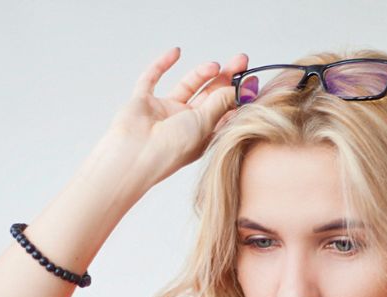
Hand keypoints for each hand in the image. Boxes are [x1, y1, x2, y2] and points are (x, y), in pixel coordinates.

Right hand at [101, 47, 248, 191]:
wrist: (135, 154)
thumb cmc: (172, 148)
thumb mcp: (205, 123)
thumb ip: (220, 102)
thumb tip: (237, 87)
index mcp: (202, 135)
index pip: (224, 112)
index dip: (237, 96)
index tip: (251, 80)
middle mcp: (184, 124)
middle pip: (209, 96)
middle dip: (225, 78)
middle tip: (241, 60)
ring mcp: (164, 112)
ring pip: (186, 87)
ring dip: (201, 74)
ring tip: (215, 65)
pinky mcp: (144, 102)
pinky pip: (152, 79)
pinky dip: (162, 65)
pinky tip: (176, 52)